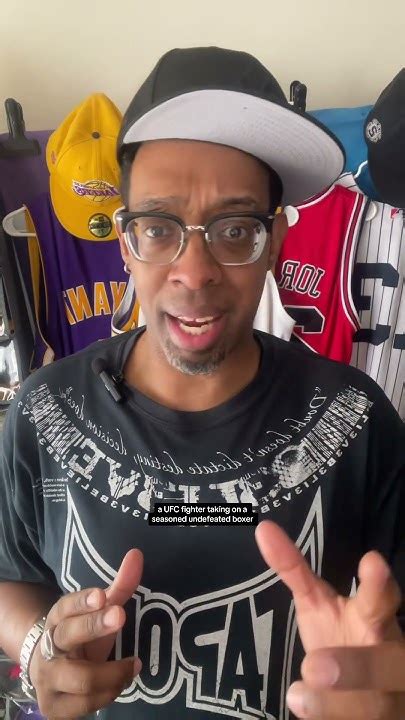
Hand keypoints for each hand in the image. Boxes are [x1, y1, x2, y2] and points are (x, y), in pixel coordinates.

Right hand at [29, 548, 142, 719]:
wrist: (49, 671)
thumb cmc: (81, 638)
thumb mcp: (98, 613)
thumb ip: (119, 586)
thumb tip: (137, 555)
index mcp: (57, 619)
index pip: (66, 606)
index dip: (83, 601)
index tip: (102, 595)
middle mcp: (48, 647)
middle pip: (68, 636)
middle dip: (94, 626)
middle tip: (121, 615)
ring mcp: (48, 680)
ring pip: (82, 678)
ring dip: (114, 672)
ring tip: (134, 665)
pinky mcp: (54, 707)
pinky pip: (85, 705)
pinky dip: (108, 695)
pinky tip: (119, 684)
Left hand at [255, 521, 404, 718]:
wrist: (367, 686)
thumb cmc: (340, 635)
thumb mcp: (317, 601)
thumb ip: (294, 570)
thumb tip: (263, 529)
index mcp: (377, 618)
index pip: (382, 600)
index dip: (379, 584)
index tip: (371, 560)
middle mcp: (392, 656)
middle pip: (389, 664)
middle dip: (357, 667)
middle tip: (313, 666)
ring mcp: (390, 697)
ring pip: (375, 706)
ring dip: (336, 705)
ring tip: (297, 697)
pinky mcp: (374, 717)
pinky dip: (328, 718)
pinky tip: (301, 706)